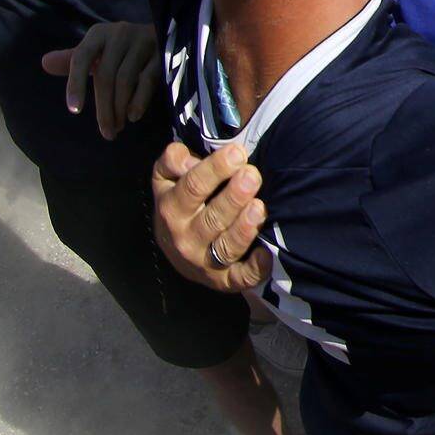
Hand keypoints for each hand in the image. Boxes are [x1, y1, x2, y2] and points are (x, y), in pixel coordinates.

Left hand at [40, 21, 158, 141]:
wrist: (161, 34)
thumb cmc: (121, 49)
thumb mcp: (97, 51)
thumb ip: (72, 60)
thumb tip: (44, 63)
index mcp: (99, 33)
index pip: (81, 57)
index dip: (76, 84)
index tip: (74, 111)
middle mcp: (120, 33)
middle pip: (106, 75)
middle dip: (104, 107)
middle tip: (106, 132)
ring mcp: (143, 41)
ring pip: (125, 80)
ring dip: (119, 108)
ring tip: (117, 127)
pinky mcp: (163, 52)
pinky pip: (148, 79)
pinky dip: (139, 99)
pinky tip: (133, 116)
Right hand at [150, 141, 272, 293]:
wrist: (177, 248)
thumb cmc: (182, 202)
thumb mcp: (168, 178)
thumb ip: (173, 161)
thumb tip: (185, 159)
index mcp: (172, 208)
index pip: (192, 187)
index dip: (215, 169)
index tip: (238, 153)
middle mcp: (185, 238)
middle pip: (212, 218)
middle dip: (233, 197)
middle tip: (252, 176)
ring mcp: (204, 262)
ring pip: (226, 247)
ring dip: (244, 228)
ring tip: (259, 207)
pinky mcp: (224, 280)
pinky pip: (240, 278)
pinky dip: (254, 269)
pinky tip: (266, 254)